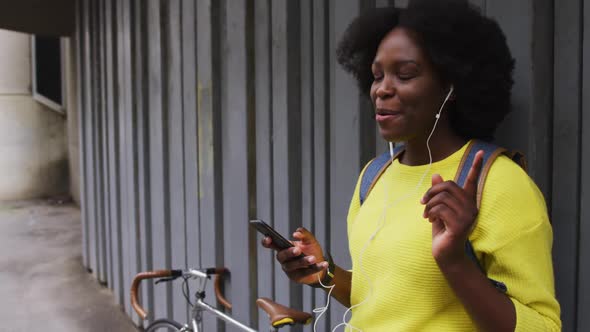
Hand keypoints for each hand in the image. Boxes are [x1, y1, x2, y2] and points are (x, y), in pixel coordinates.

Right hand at [261, 227, 328, 284]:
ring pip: (293, 266)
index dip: (267, 242)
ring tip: (313, 259)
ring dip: (303, 262)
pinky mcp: (297, 278)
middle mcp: (284, 259)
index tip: (268, 238)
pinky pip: (306, 273)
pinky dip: (316, 268)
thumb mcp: (310, 240)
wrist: (321, 264)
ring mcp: (289, 269)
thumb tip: (296, 233)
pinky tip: (323, 264)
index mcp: (284, 247)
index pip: (272, 244)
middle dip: (289, 253)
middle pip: (281, 256)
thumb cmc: (312, 250)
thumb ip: (304, 234)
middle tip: (298, 250)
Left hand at [421, 150, 483, 266]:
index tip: (479, 151)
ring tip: (427, 214)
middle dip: (431, 192)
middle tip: (423, 203)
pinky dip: (430, 213)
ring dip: (429, 205)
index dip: (476, 166)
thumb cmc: (443, 231)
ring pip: (442, 197)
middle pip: (447, 186)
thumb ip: (438, 194)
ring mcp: (467, 216)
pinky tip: (430, 220)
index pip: (472, 181)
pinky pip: (440, 209)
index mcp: (468, 202)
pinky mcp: (460, 225)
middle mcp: (471, 207)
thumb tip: (436, 175)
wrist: (445, 254)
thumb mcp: (438, 209)